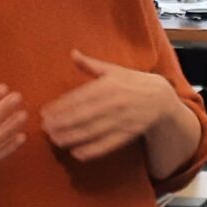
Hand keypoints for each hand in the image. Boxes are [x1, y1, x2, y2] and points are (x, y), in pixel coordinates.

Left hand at [40, 52, 176, 162]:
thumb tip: (73, 53)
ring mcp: (122, 119)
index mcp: (109, 84)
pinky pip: (108, 144)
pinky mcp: (128, 134)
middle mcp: (114, 102)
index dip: (61, 106)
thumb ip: (91, 65)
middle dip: (62, 123)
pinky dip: (93, 150)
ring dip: (72, 137)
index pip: (79, 96)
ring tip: (56, 140)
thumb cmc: (133, 82)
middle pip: (83, 115)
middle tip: (45, 129)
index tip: (45, 113)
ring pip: (93, 130)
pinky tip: (77, 153)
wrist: (162, 99)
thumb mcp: (114, 70)